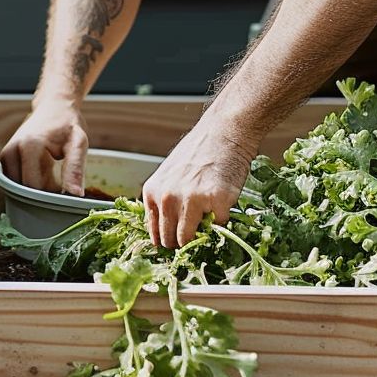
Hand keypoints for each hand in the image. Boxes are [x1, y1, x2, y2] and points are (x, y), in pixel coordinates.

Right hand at [0, 101, 88, 195]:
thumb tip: (75, 194)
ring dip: (36, 188)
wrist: (54, 108)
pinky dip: (29, 182)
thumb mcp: (78, 143)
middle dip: (43, 193)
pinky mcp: (4, 158)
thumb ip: (76, 168)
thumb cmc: (67, 125)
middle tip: (60, 180)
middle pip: (25, 190)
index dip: (52, 195)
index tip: (66, 190)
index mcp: (29, 146)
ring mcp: (5, 155)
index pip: (36, 188)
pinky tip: (41, 170)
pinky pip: (15, 182)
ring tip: (51, 170)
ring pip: (18, 188)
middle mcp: (12, 150)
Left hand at [142, 121, 255, 247]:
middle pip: (171, 240)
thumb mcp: (170, 174)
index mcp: (153, 191)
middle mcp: (167, 198)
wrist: (224, 132)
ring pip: (190, 238)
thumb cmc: (199, 151)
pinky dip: (222, 219)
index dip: (166, 241)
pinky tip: (222, 202)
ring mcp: (191, 201)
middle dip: (182, 242)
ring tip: (207, 220)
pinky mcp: (215, 202)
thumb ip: (165, 200)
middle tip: (194, 236)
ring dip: (200, 236)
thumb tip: (168, 230)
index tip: (175, 244)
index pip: (154, 232)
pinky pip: (218, 225)